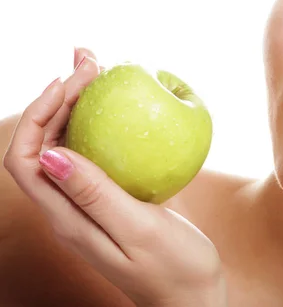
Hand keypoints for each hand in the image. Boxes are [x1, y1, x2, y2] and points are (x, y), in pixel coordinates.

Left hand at [2, 49, 226, 306]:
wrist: (194, 297)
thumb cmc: (173, 270)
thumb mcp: (138, 231)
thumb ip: (95, 195)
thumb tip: (51, 154)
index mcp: (67, 217)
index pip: (26, 158)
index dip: (38, 114)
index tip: (71, 83)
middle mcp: (70, 207)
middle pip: (44, 143)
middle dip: (57, 97)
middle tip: (91, 61)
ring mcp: (92, 202)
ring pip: (70, 144)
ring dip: (79, 105)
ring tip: (101, 69)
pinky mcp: (115, 197)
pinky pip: (99, 152)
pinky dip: (106, 123)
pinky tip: (126, 107)